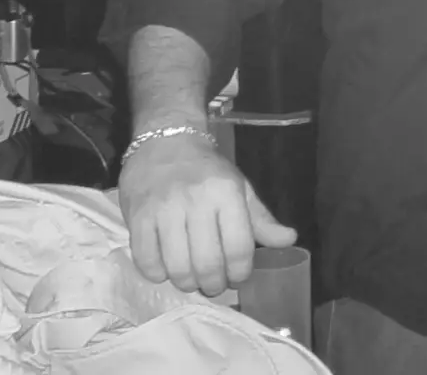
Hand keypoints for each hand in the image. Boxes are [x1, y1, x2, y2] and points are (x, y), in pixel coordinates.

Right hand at [118, 133, 295, 296]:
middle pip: (207, 263)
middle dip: (214, 285)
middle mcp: (196, 200)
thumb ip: (261, 219)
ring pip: (177, 268)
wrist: (165, 139)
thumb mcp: (240, 188)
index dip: (240, 273)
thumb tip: (289, 240)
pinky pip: (146, 262)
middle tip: (214, 285)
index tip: (237, 278)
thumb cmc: (207, 170)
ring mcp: (163, 209)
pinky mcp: (137, 216)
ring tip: (191, 279)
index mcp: (226, 192)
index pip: (239, 247)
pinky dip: (158, 274)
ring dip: (187, 283)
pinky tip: (166, 267)